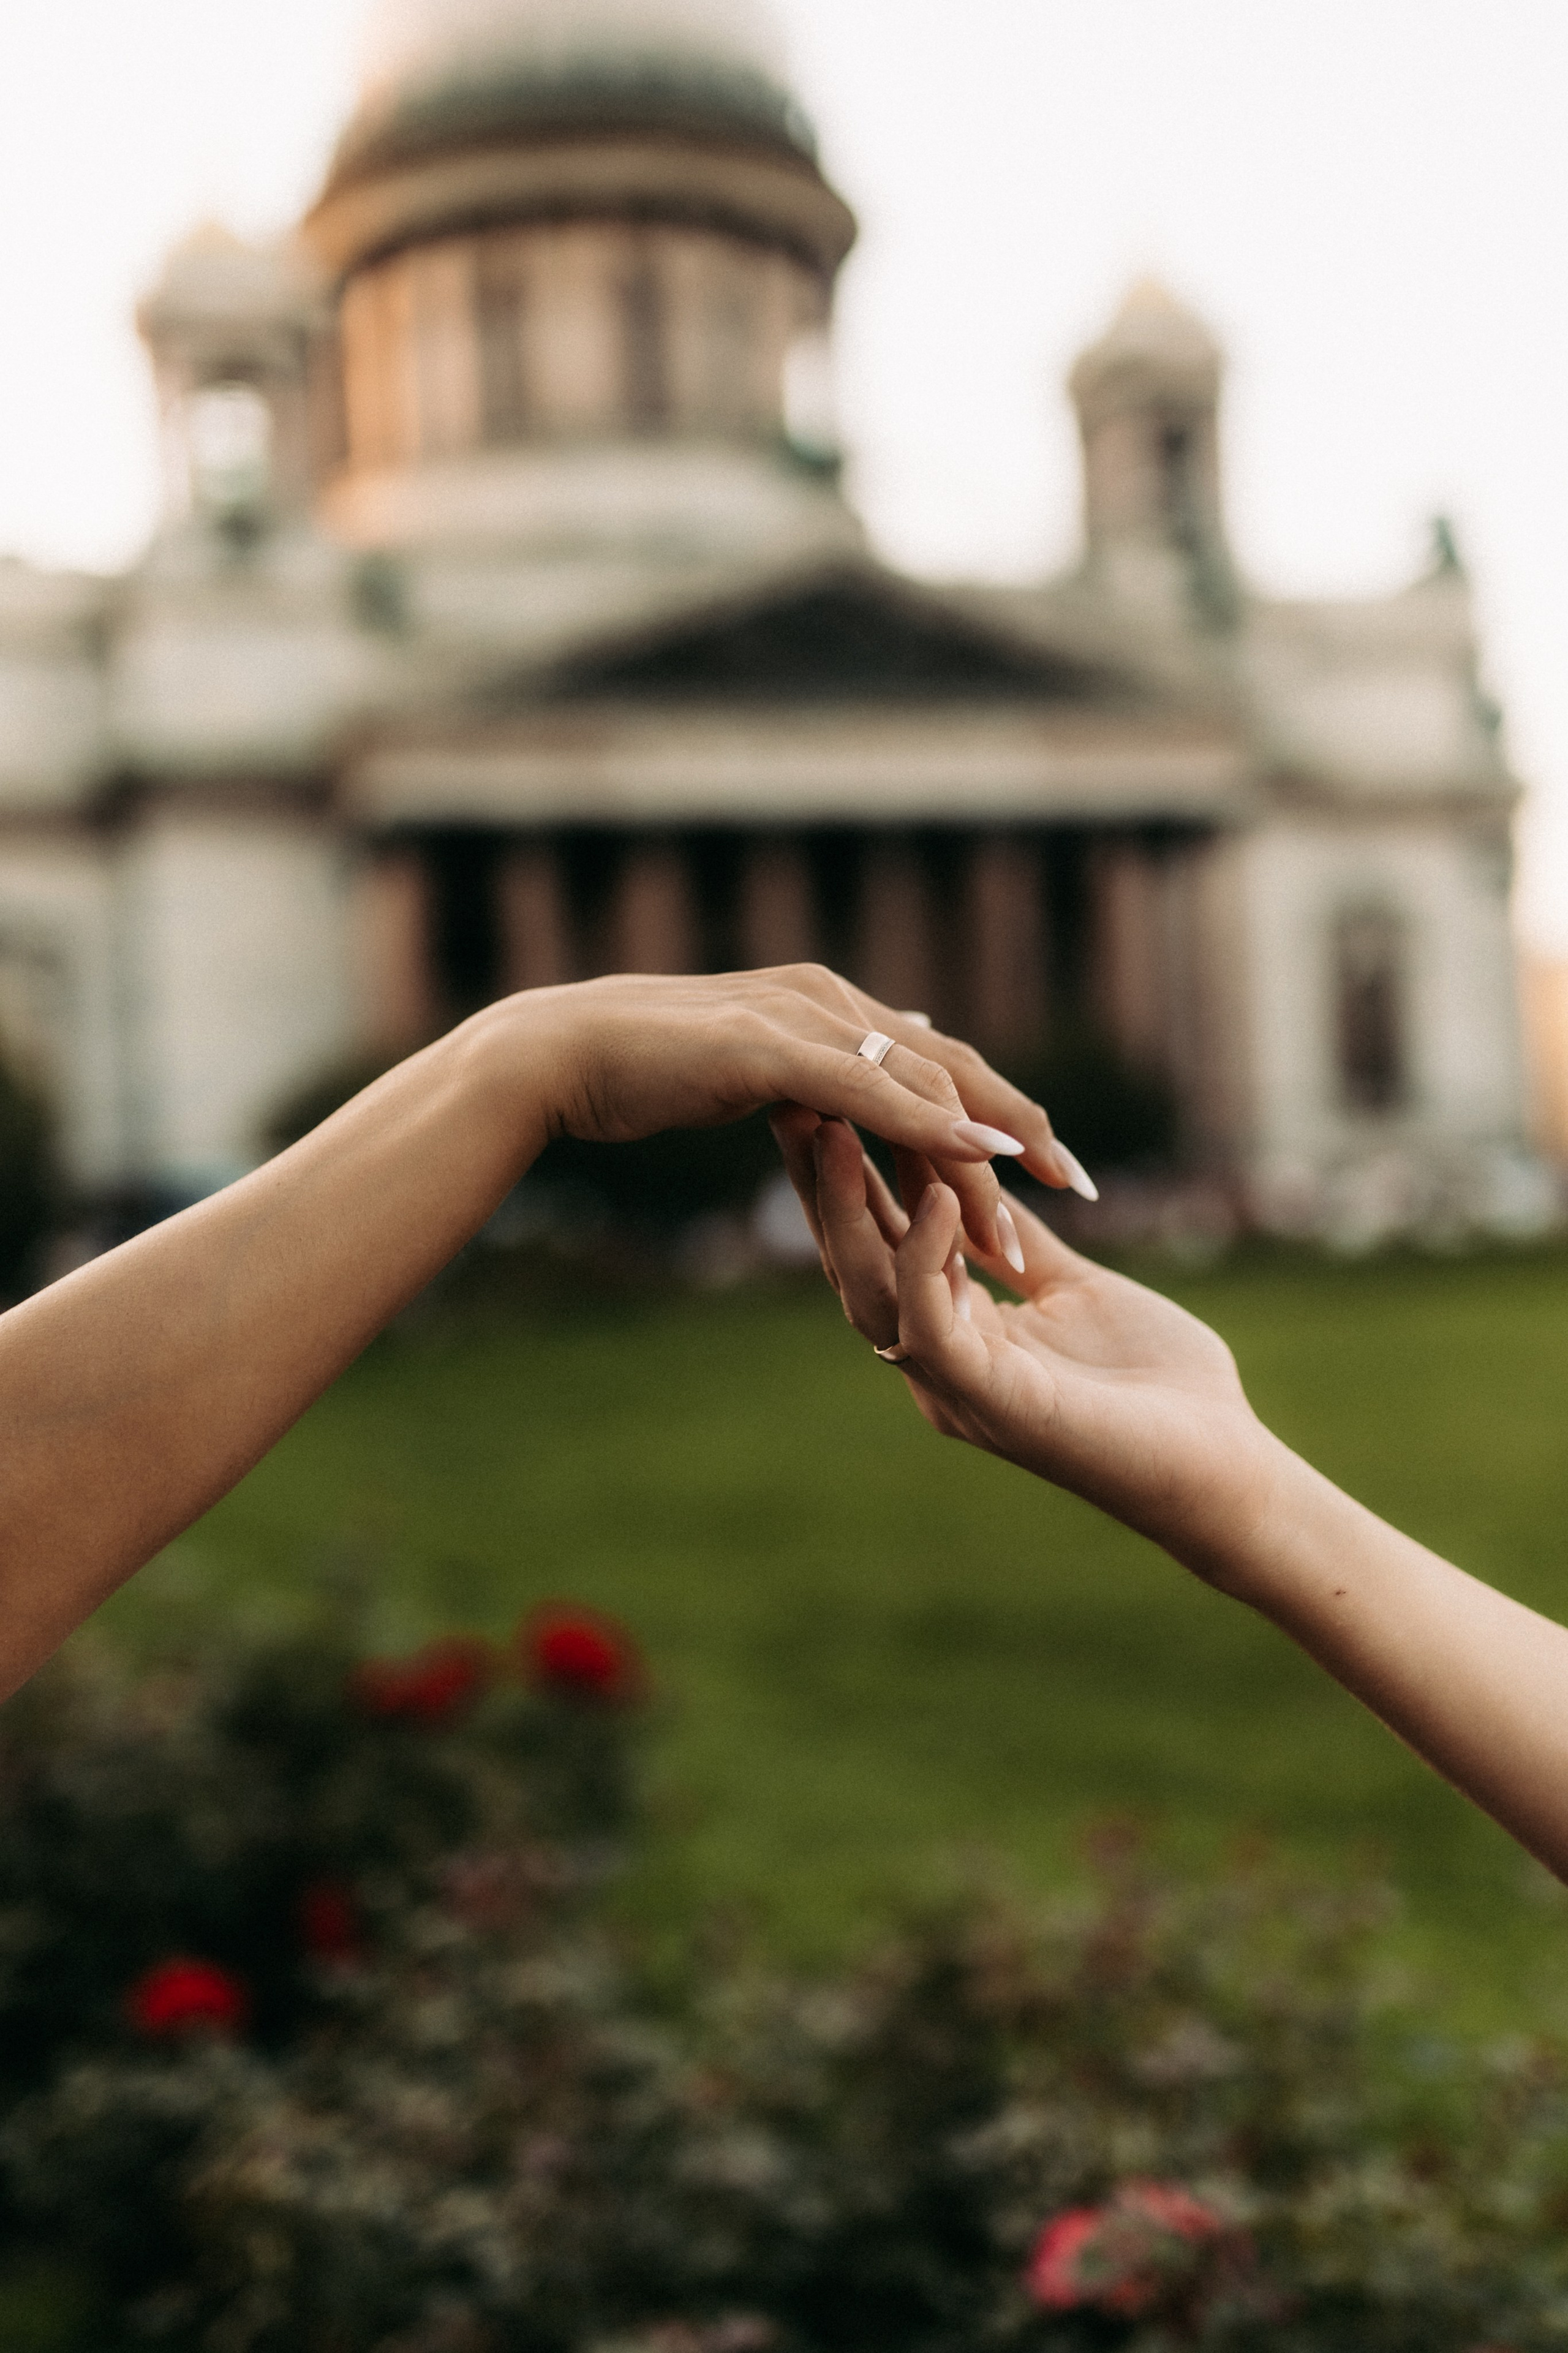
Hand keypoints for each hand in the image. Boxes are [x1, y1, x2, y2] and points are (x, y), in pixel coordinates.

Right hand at [507, 965, 1087, 1264]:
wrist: (562, 1054)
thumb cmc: (641, 1073)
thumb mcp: (745, 1078)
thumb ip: (805, 1084)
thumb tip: (849, 1103)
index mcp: (829, 1009)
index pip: (940, 1062)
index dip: (1000, 1111)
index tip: (1049, 1167)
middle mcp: (831, 1002)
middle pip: (956, 1069)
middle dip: (1022, 1130)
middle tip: (1081, 1186)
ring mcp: (804, 1019)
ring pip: (924, 1086)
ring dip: (981, 1157)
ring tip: (1023, 1223)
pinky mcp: (773, 1049)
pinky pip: (870, 1090)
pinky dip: (928, 1124)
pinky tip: (974, 1159)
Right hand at [771, 1109, 1278, 1570]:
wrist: (1224, 1467)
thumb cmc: (1162, 1384)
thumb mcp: (1077, 1289)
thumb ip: (1021, 1243)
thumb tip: (979, 1183)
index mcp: (957, 1339)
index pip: (880, 1251)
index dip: (849, 1181)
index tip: (827, 1104)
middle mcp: (940, 1366)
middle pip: (853, 1269)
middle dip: (821, 1187)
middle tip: (792, 1104)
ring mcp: (958, 1389)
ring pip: (872, 1295)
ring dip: (848, 1212)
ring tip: (833, 1132)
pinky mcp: (992, 1403)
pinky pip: (934, 1325)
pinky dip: (927, 1258)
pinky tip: (936, 1194)